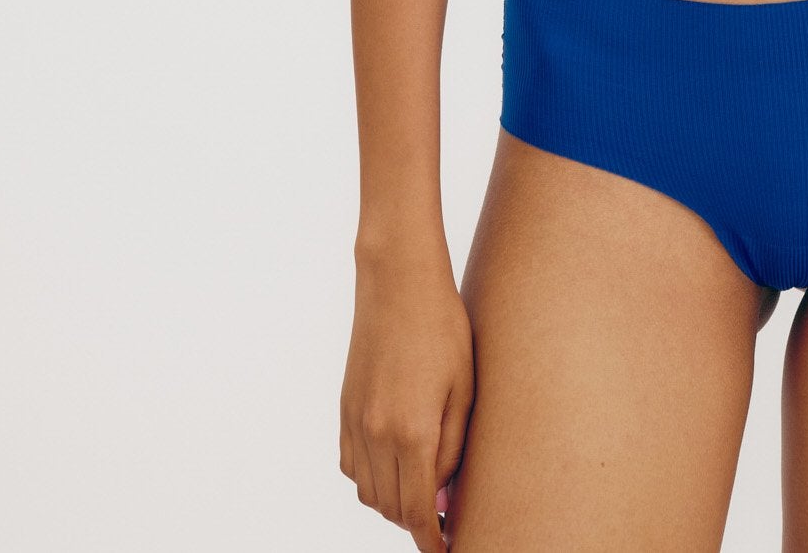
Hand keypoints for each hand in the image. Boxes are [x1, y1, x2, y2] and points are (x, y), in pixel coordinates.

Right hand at [339, 236, 473, 550]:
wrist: (397, 281)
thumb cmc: (442, 327)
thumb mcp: (463, 387)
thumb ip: (454, 447)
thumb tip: (446, 495)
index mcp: (411, 432)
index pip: (417, 511)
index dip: (430, 538)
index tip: (444, 549)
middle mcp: (376, 435)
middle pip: (390, 507)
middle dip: (415, 521)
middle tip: (442, 516)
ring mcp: (354, 423)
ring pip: (368, 492)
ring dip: (392, 502)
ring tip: (422, 490)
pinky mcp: (344, 409)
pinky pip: (351, 466)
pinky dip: (370, 478)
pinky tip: (394, 463)